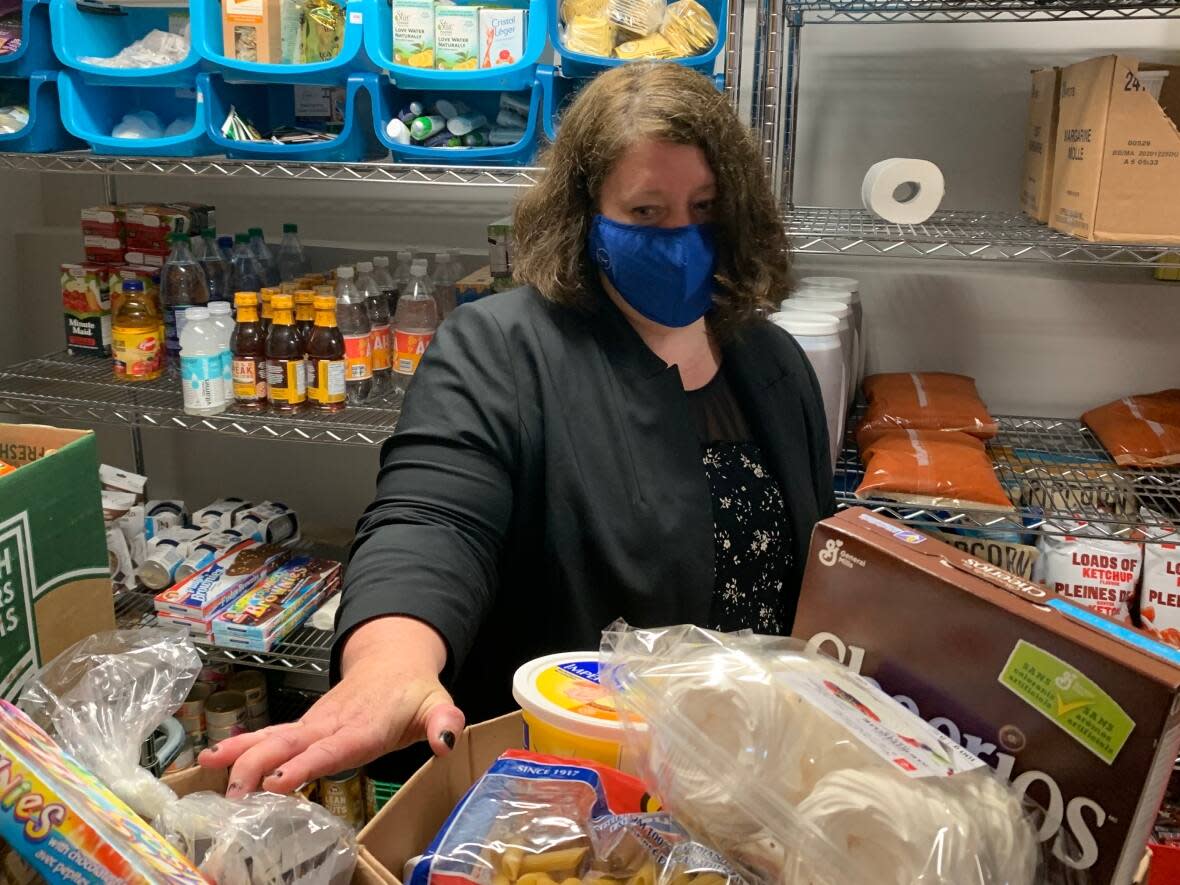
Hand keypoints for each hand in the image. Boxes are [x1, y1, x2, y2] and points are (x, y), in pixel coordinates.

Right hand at [198, 617, 463, 797]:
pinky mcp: (305, 727)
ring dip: (241, 755)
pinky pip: (270, 737)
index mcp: (364, 726)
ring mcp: (314, 724)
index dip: (305, 764)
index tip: (277, 780)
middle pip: (291, 743)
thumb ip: (444, 723)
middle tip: (235, 793)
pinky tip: (212, 759)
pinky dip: (240, 747)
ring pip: (273, 738)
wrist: (393, 661)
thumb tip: (447, 741)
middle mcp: (332, 724)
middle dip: (259, 766)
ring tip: (212, 772)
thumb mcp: (438, 704)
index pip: (333, 748)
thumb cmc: (414, 690)